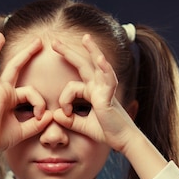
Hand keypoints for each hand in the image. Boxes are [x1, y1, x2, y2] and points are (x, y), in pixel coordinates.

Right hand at [0, 33, 52, 172]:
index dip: (39, 102)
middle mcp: (1, 91)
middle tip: (39, 40)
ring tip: (0, 36)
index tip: (41, 116)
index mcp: (9, 98)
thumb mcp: (24, 130)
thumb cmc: (0, 139)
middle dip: (26, 53)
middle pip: (13, 67)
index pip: (29, 91)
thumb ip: (36, 123)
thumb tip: (50, 115)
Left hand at [52, 34, 138, 152]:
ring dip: (92, 50)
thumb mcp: (83, 126)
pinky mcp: (109, 97)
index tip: (65, 113)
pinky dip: (105, 69)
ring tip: (85, 37)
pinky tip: (100, 59)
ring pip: (96, 66)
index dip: (64, 98)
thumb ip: (69, 120)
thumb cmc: (107, 132)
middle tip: (54, 41)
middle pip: (83, 65)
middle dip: (68, 52)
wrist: (123, 141)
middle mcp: (99, 87)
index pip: (73, 84)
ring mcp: (105, 89)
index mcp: (92, 92)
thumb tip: (54, 114)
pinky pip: (108, 80)